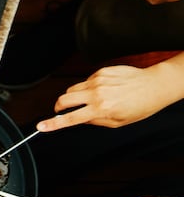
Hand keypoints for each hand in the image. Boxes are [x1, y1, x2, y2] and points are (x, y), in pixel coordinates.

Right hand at [39, 64, 177, 131]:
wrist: (155, 85)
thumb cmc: (141, 105)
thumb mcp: (118, 122)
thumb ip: (96, 121)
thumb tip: (80, 119)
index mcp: (101, 109)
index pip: (71, 118)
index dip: (53, 124)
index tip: (41, 126)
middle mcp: (97, 93)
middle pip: (64, 99)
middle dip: (59, 106)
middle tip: (62, 110)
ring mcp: (98, 80)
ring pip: (72, 88)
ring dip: (73, 96)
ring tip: (88, 100)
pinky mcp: (101, 71)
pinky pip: (85, 80)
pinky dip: (88, 87)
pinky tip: (102, 89)